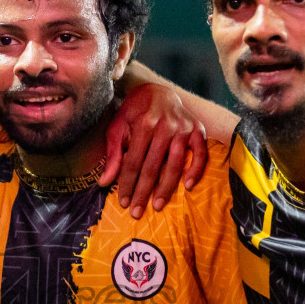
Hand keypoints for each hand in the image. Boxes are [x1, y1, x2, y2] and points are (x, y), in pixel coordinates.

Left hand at [100, 83, 207, 217]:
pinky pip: (201, 154)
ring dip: (166, 187)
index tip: (123, 202)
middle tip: (136, 212)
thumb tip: (103, 183)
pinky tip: (187, 186)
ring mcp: (184, 128)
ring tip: (157, 205)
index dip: (127, 183)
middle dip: (143, 192)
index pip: (134, 161)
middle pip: (153, 166)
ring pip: (176, 164)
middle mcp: (166, 126)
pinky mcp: (198, 130)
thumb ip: (113, 154)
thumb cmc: (135, 111)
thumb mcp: (118, 126)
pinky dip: (196, 170)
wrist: (158, 91)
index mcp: (144, 124)